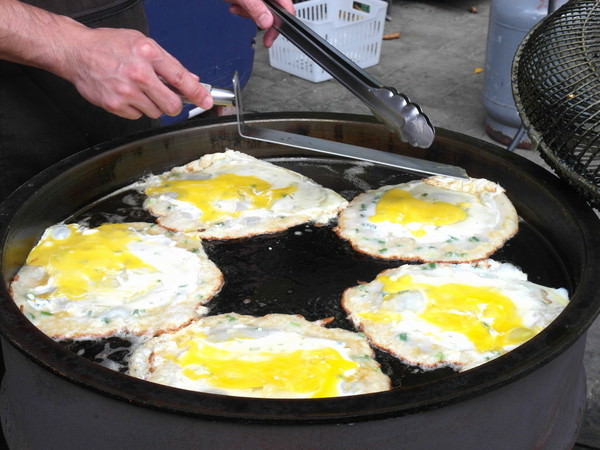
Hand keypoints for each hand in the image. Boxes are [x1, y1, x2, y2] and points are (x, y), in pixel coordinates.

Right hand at [0, 0, 211, 119]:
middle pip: (171, 104)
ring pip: (155, 113)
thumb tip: (190, 80)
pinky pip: (137, 116)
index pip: (181, 79)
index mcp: (148, 54)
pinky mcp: (115, 104)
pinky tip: (127, 94)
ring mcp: (126, 91)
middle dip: (173, 104)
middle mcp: (138, 73)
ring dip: (153, 105)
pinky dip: (136, 109)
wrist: (76, 52)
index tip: (206, 101)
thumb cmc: (108, 45)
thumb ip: (167, 63)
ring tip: (139, 90)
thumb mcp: (141, 44)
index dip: (197, 93)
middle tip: (167, 98)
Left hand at [225, 0, 294, 47]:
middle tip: (246, 15)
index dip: (278, 25)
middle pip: (272, 11)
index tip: (269, 37)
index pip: (285, 8)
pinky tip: (235, 3)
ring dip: (246, 11)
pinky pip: (252, 5)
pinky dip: (242, 7)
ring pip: (261, 10)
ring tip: (236, 5)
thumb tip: (266, 22)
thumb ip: (255, 8)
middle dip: (256, 16)